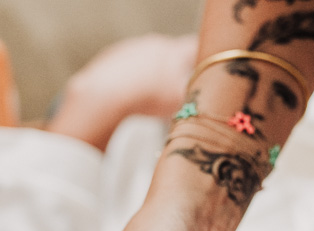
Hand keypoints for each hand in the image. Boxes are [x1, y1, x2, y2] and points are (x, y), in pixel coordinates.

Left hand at [47, 33, 198, 149]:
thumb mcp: (183, 102)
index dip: (204, 58)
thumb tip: (206, 100)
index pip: (196, 48)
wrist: (107, 95)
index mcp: (175, 51)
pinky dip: (134, 77)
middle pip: (172, 54)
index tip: (206, 67)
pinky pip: (130, 65)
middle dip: (177, 70)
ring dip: (154, 74)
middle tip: (178, 90)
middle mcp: (154, 44)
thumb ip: (197, 97)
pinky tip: (133, 94)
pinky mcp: (114, 56)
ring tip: (152, 96)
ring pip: (150, 60)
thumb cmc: (147, 98)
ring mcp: (133, 47)